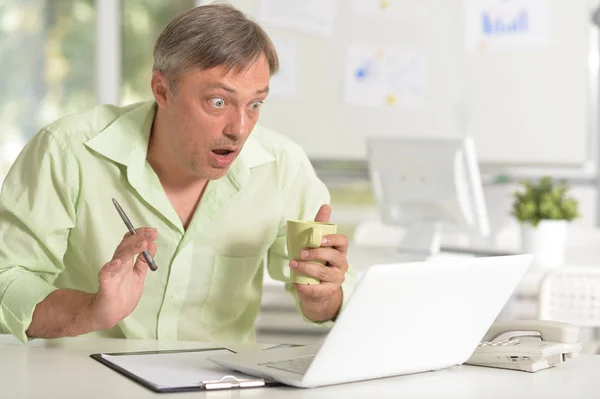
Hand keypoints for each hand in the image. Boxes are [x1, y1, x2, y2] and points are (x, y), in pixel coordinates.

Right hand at [90, 227, 157, 329]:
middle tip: (150, 233)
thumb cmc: (123, 294)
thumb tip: (152, 244)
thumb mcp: (138, 275)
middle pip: (126, 247)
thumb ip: (144, 261)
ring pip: (119, 257)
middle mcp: (118, 265)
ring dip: (131, 249)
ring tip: (142, 243)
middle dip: (138, 238)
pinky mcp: (105, 285)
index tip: (152, 231)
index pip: (131, 243)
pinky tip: (118, 262)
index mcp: (126, 262)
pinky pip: (105, 274)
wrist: (110, 315)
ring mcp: (111, 274)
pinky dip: (110, 267)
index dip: (140, 235)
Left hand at [290, 204, 347, 321]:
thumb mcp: (318, 245)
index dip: (332, 239)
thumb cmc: (318, 263)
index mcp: (339, 250)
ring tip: (294, 264)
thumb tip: (326, 206)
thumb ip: (320, 226)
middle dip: (317, 253)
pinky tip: (296, 282)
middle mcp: (341, 264)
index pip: (342, 241)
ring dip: (307, 268)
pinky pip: (318, 289)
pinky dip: (305, 286)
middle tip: (302, 253)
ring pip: (324, 272)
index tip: (319, 238)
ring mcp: (336, 279)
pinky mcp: (328, 292)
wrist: (318, 291)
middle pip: (334, 256)